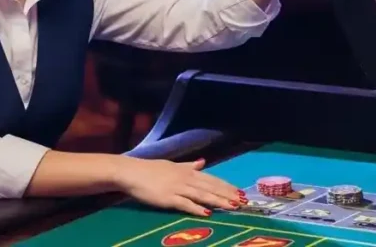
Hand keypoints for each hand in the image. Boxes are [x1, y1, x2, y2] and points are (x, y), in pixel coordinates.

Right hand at [116, 157, 246, 216]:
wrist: (132, 172)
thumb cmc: (151, 169)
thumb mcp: (173, 165)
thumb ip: (189, 165)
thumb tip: (202, 162)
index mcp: (189, 171)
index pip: (212, 179)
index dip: (226, 186)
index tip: (239, 191)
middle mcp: (187, 178)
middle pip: (211, 187)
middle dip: (228, 194)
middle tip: (243, 201)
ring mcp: (178, 188)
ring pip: (203, 195)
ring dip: (218, 201)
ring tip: (232, 206)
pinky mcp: (168, 198)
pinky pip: (185, 204)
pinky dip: (197, 208)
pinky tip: (207, 213)